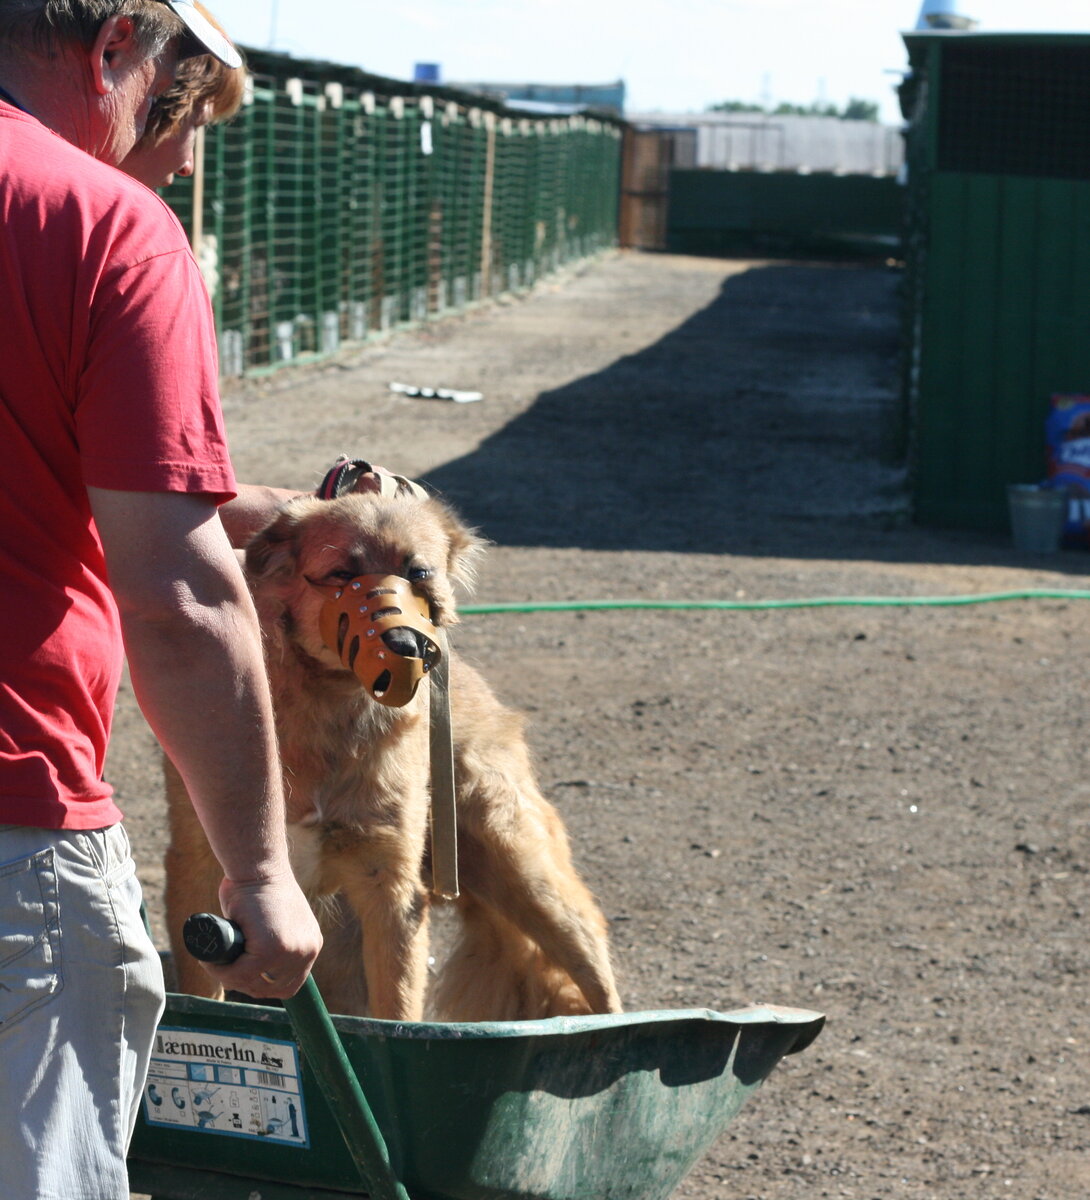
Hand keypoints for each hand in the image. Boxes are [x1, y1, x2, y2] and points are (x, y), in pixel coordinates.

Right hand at [204, 872, 321, 998]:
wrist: (258, 867)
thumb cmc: (260, 888)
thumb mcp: (278, 920)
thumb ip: (277, 940)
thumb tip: (256, 962)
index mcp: (310, 945)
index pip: (290, 983)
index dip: (263, 985)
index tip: (242, 977)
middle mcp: (306, 951)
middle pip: (272, 988)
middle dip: (244, 984)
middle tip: (223, 968)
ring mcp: (291, 952)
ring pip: (254, 983)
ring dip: (230, 978)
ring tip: (215, 963)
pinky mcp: (270, 950)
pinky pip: (240, 973)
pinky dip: (221, 971)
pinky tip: (210, 961)